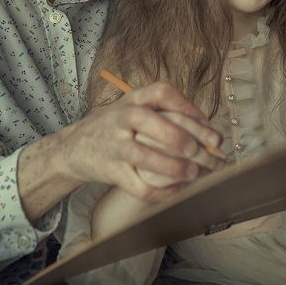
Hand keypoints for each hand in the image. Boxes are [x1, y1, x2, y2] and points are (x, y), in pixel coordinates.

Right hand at [57, 82, 223, 200]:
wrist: (76, 148)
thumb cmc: (117, 127)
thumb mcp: (133, 107)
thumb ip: (165, 114)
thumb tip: (209, 133)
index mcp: (132, 100)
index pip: (160, 92)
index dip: (186, 106)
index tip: (206, 123)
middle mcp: (121, 119)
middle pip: (149, 121)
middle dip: (178, 136)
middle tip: (199, 149)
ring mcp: (114, 146)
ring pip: (143, 156)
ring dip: (172, 166)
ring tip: (192, 172)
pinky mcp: (112, 172)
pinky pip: (138, 186)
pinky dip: (161, 192)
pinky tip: (177, 189)